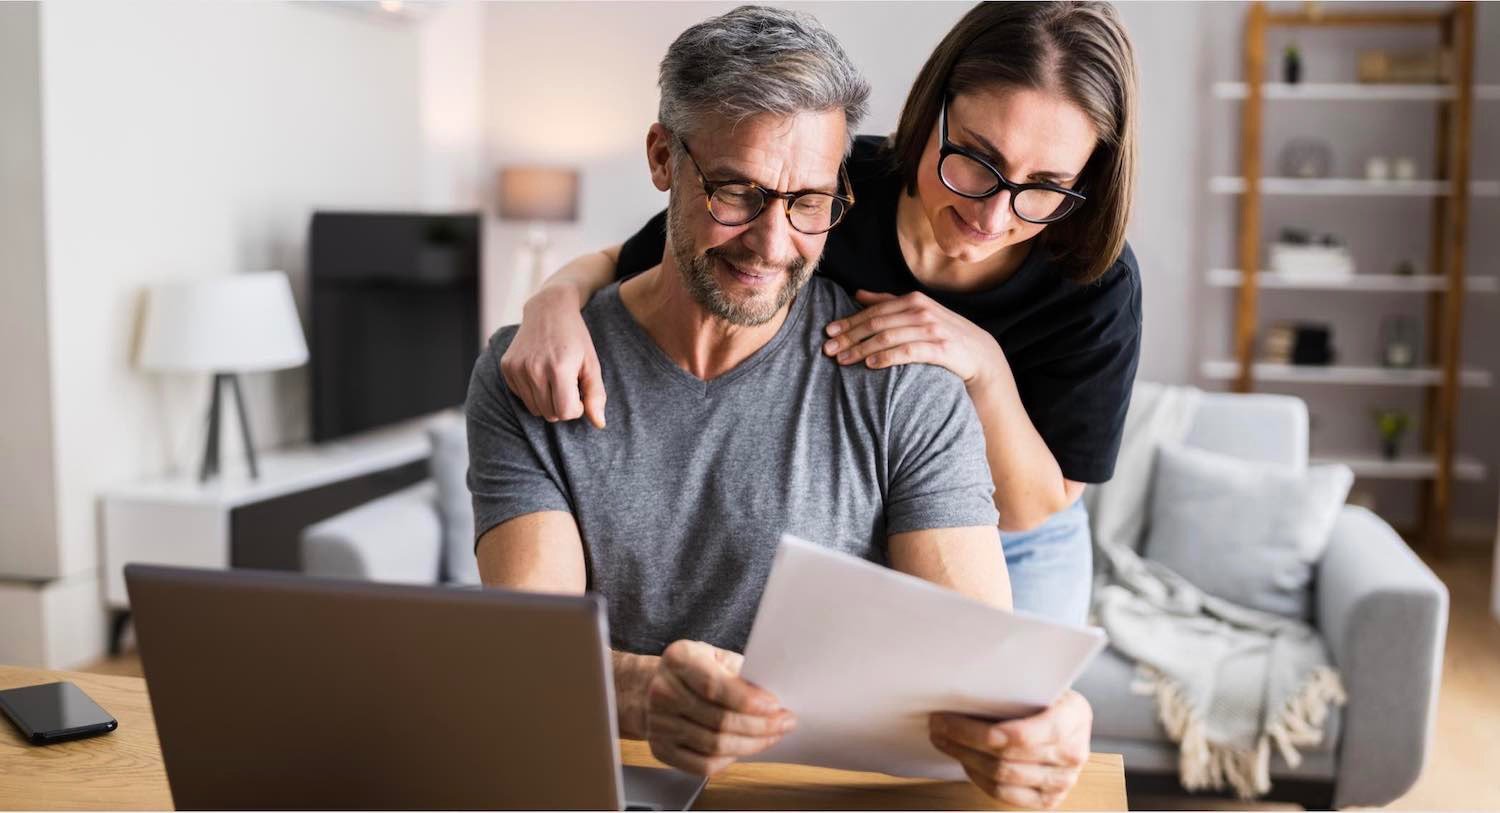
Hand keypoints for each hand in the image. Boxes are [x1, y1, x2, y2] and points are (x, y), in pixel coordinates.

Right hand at [499, 286, 606, 427]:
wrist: (548, 309)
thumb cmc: (575, 338)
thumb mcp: (591, 364)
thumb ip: (596, 395)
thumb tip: (599, 424)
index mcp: (558, 368)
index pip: (566, 412)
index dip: (577, 408)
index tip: (580, 391)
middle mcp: (534, 369)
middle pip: (550, 414)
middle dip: (563, 405)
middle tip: (568, 384)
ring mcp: (517, 368)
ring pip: (535, 409)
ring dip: (548, 401)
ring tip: (555, 379)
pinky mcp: (506, 367)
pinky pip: (522, 397)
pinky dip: (533, 392)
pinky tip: (540, 372)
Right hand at [646, 640, 796, 775]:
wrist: (653, 686)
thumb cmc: (694, 669)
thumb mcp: (716, 656)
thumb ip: (740, 671)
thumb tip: (772, 695)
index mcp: (679, 659)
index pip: (714, 686)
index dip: (748, 700)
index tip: (775, 706)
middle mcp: (662, 691)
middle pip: (718, 720)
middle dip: (759, 726)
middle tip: (784, 723)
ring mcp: (658, 724)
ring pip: (714, 746)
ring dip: (751, 744)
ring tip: (772, 736)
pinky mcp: (660, 749)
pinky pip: (701, 765)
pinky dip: (729, 760)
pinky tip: (744, 749)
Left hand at [822, 290, 1005, 389]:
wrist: (980, 356)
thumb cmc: (943, 334)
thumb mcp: (918, 314)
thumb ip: (888, 302)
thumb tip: (857, 293)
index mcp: (913, 300)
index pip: (873, 311)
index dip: (849, 321)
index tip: (828, 333)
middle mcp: (921, 311)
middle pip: (876, 323)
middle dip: (849, 336)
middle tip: (828, 349)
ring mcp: (931, 329)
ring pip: (887, 337)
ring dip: (861, 349)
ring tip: (842, 360)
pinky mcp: (940, 349)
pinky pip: (906, 352)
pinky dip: (885, 357)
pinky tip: (869, 365)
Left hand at [929, 690, 1092, 809]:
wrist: (1072, 719)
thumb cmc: (1049, 696)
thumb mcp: (1040, 681)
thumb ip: (1012, 687)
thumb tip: (960, 690)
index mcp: (1073, 717)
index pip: (1020, 735)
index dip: (974, 731)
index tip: (945, 718)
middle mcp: (1072, 753)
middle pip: (1004, 758)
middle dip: (962, 742)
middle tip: (938, 726)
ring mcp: (1062, 781)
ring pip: (1000, 778)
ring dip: (965, 759)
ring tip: (945, 741)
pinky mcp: (1049, 799)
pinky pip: (1004, 795)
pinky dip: (979, 778)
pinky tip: (966, 761)